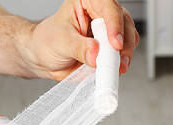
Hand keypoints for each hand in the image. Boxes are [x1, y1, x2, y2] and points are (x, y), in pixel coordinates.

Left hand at [24, 0, 138, 79]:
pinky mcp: (112, 46)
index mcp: (87, 2)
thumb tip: (95, 54)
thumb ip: (78, 48)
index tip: (115, 44)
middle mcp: (101, 13)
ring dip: (125, 55)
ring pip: (129, 37)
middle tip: (115, 61)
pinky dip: (121, 62)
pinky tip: (113, 69)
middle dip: (123, 43)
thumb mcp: (60, 42)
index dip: (114, 24)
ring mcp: (109, 30)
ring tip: (114, 68)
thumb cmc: (47, 41)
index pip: (107, 7)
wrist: (42, 57)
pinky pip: (124, 52)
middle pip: (124, 22)